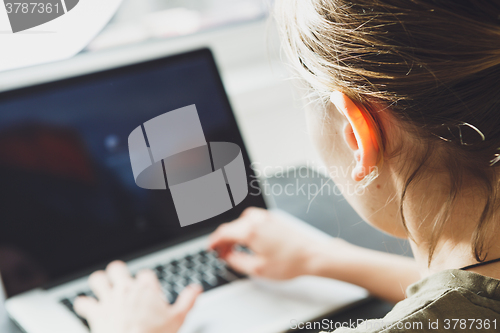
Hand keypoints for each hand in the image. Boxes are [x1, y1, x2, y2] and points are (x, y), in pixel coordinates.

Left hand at [74, 261, 201, 332]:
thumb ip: (187, 301)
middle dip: (118, 273)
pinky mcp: (95, 313)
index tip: (148, 290)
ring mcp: (109, 300)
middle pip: (117, 268)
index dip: (147, 281)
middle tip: (120, 281)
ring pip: (97, 279)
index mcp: (146, 288)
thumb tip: (196, 289)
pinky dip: (83, 305)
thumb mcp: (177, 319)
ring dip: (99, 283)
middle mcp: (126, 289)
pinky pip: (83, 303)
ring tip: (102, 287)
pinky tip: (85, 307)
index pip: (146, 274)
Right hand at [209, 207, 331, 279]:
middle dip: (224, 240)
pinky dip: (246, 230)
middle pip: (231, 226)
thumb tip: (227, 257)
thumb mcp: (258, 269)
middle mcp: (257, 219)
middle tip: (222, 254)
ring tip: (236, 250)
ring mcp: (266, 217)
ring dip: (235, 235)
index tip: (210, 248)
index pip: (223, 232)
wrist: (313, 255)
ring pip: (241, 223)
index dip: (213, 242)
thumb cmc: (291, 261)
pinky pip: (252, 221)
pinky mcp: (273, 218)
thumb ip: (236, 262)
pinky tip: (249, 242)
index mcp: (251, 230)